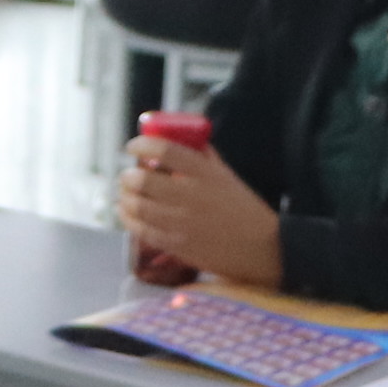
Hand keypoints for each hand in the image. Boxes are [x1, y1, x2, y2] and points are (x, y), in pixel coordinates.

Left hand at [115, 135, 286, 288]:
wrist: (263, 248)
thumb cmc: (244, 208)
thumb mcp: (226, 175)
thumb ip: (203, 156)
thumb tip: (179, 138)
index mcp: (205, 173)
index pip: (164, 150)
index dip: (141, 145)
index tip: (132, 147)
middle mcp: (191, 195)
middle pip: (142, 180)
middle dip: (127, 176)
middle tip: (127, 175)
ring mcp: (182, 222)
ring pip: (137, 206)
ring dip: (124, 197)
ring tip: (124, 194)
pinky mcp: (177, 244)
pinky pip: (142, 230)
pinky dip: (128, 219)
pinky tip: (126, 213)